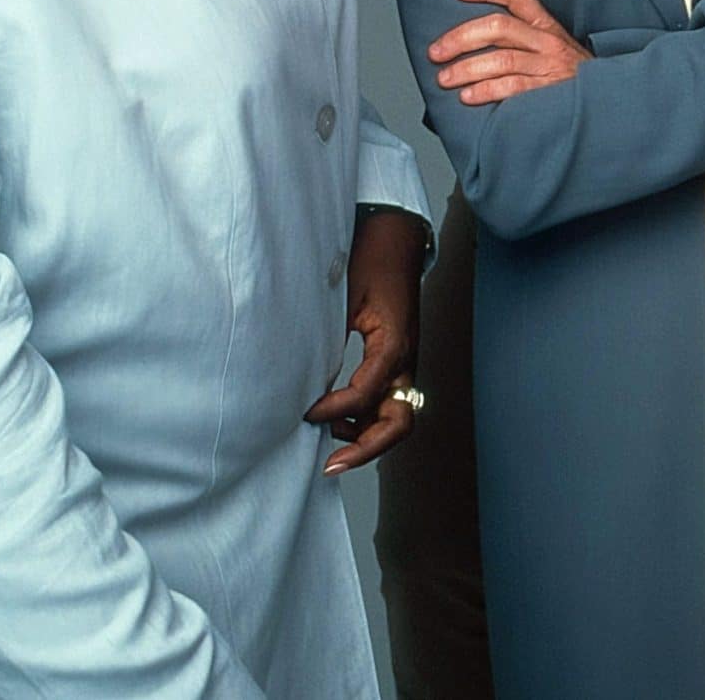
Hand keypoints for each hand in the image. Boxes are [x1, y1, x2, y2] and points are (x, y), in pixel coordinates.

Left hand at [308, 206, 425, 472]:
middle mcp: (405, 360)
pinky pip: (388, 403)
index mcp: (395, 343)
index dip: (336, 409)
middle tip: (331, 464)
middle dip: (366, 448)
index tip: (306, 412)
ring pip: (397, 419)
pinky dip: (365, 420)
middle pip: (399, 422)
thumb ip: (328, 339)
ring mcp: (404, 364)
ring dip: (366, 438)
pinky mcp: (396, 363)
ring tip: (329, 445)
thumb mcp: (344, 298)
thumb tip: (299, 376)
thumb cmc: (370, 261)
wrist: (393, 239)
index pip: (369, 392)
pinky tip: (336, 421)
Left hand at [428, 0, 589, 105]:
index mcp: (547, 24)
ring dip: (466, 69)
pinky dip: (486, 91)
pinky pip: (512, 87)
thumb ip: (523, 36)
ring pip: (501, 59)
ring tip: (444, 78)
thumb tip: (472, 37)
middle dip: (460, 37)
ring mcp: (550, 66)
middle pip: (499, 27)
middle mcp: (548, 41)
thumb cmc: (571, 74)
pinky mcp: (549, 91)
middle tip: (435, 52)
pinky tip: (467, 97)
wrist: (606, 100)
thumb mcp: (554, 45)